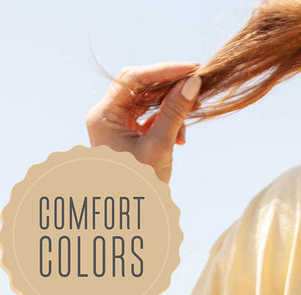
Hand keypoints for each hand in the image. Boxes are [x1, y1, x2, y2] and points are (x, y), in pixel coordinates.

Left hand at [86, 61, 202, 183]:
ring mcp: (117, 125)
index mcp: (104, 115)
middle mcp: (106, 115)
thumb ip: (174, 114)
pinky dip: (168, 121)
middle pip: (140, 86)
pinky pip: (150, 117)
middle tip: (196, 87)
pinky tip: (180, 137)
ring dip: (171, 108)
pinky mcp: (128, 135)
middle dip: (169, 87)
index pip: (133, 78)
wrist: (133, 218)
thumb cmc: (141, 188)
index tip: (192, 70)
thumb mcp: (160, 147)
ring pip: (147, 102)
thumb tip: (192, 84)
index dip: (164, 71)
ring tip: (189, 123)